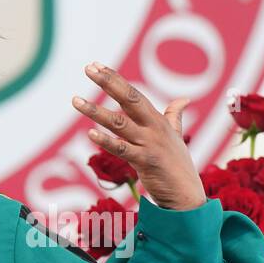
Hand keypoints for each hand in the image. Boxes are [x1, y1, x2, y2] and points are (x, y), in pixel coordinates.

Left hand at [71, 62, 206, 210]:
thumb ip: (175, 117)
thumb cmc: (178, 165)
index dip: (115, 79)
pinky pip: (122, 149)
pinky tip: (89, 133)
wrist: (187, 196)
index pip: (133, 94)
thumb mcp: (176, 137)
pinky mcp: (145, 162)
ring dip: (96, 111)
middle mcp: (154, 128)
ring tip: (75, 101)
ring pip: (119, 123)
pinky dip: (106, 141)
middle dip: (108, 83)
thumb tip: (184, 99)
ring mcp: (149, 144)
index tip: (96, 65)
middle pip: (129, 100)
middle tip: (88, 69)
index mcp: (158, 120)